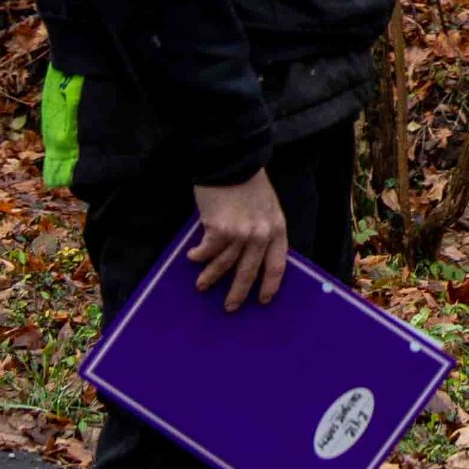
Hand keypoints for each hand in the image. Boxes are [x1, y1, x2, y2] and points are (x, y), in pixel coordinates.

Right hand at [187, 172, 290, 311]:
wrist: (231, 162)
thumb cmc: (247, 182)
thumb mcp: (266, 207)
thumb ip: (262, 229)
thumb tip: (249, 254)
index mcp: (277, 229)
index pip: (277, 265)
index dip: (270, 285)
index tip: (264, 299)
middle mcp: (261, 235)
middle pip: (249, 272)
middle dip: (238, 292)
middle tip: (230, 307)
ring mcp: (241, 234)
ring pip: (225, 265)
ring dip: (211, 277)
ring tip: (201, 285)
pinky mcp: (219, 230)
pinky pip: (207, 252)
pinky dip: (198, 256)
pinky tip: (192, 257)